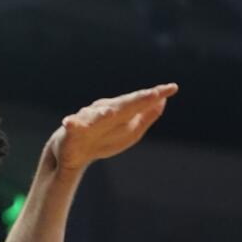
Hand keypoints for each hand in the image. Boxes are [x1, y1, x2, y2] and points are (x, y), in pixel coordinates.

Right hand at [48, 83, 177, 172]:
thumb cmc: (103, 139)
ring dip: (103, 113)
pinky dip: (71, 124)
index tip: (172, 88)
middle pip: (123, 105)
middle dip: (137, 100)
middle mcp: (106, 111)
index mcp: (122, 111)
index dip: (155, 95)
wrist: (74, 153)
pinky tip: (69, 123)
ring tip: (109, 113)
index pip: (140, 101)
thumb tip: (162, 99)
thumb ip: (146, 116)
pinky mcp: (73, 131)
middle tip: (153, 94)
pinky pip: (72, 126)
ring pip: (97, 114)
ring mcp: (89, 119)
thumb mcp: (131, 130)